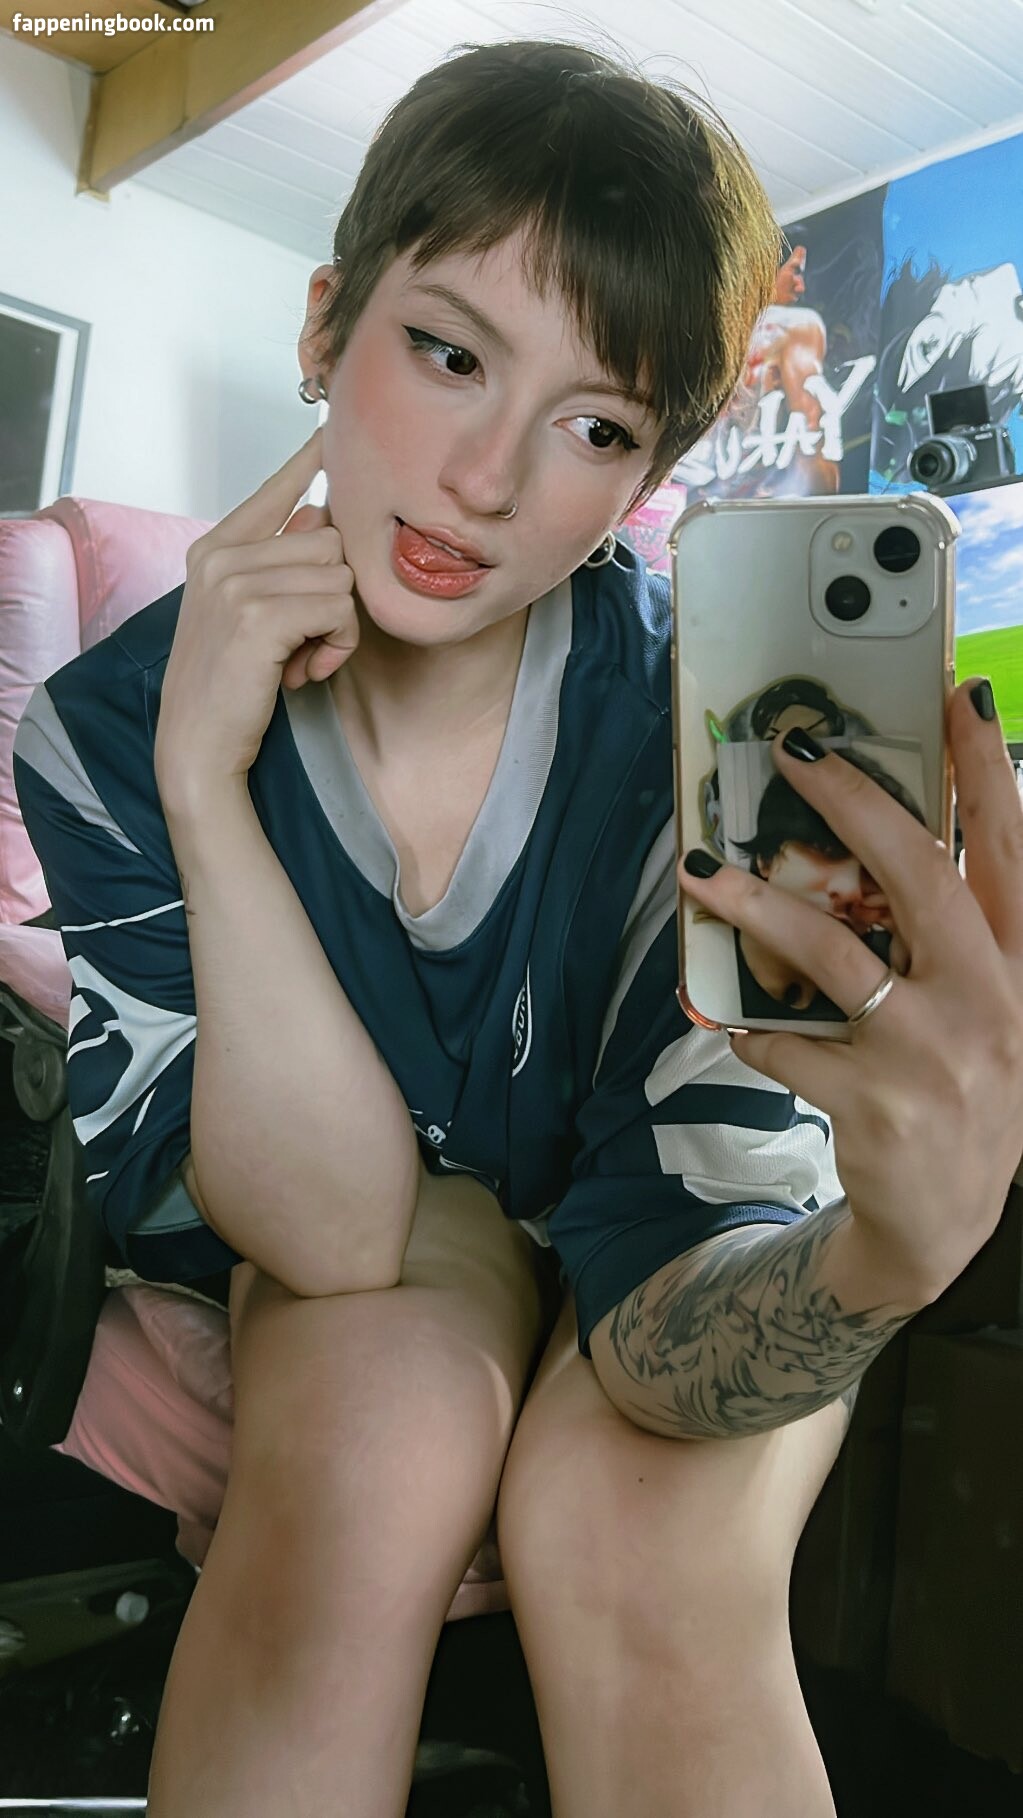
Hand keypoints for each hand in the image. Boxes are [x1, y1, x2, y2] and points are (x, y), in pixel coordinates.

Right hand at [154, 429, 356, 802]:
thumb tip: (320, 512)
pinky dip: (338, 646)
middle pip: (328, 540)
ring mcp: (236, 583)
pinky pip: (338, 609)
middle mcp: (221, 557)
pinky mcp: (258, 615)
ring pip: (339, 575)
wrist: (198, 746)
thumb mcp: (248, 615)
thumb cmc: (228, 687)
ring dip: (339, 626)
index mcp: (214, 549)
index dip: (305, 464)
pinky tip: (307, 672)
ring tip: (302, 659)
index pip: (272, 493)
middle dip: (335, 595)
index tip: (327, 432)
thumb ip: (279, 564)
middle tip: (306, 643)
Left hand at [678, 680, 1022, 1300]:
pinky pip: (789, 1044)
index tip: (959, 696)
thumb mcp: (991, 1011)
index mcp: (1021, 969)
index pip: (1012, 850)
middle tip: (795, 751)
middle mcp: (991, 1004)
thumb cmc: (965, 1093)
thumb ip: (961, 935)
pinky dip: (751, 1027)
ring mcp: (934, 1058)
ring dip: (762, 908)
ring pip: (837, 957)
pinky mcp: (875, 1108)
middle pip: (923, 879)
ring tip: (703, 872)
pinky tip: (731, 1021)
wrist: (946, 1227)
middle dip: (857, 804)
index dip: (988, 772)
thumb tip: (893, 841)